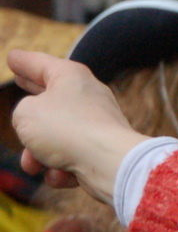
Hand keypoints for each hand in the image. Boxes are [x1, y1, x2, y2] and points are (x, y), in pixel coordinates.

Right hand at [6, 51, 146, 205]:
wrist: (110, 163)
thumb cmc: (66, 130)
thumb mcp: (25, 113)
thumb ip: (23, 113)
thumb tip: (36, 128)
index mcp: (70, 77)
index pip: (40, 64)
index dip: (24, 61)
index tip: (13, 57)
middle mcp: (88, 97)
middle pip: (52, 93)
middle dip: (32, 93)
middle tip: (21, 79)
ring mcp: (97, 124)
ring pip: (56, 138)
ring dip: (39, 154)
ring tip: (33, 164)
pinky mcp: (103, 151)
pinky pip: (71, 160)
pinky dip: (62, 170)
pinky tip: (63, 174)